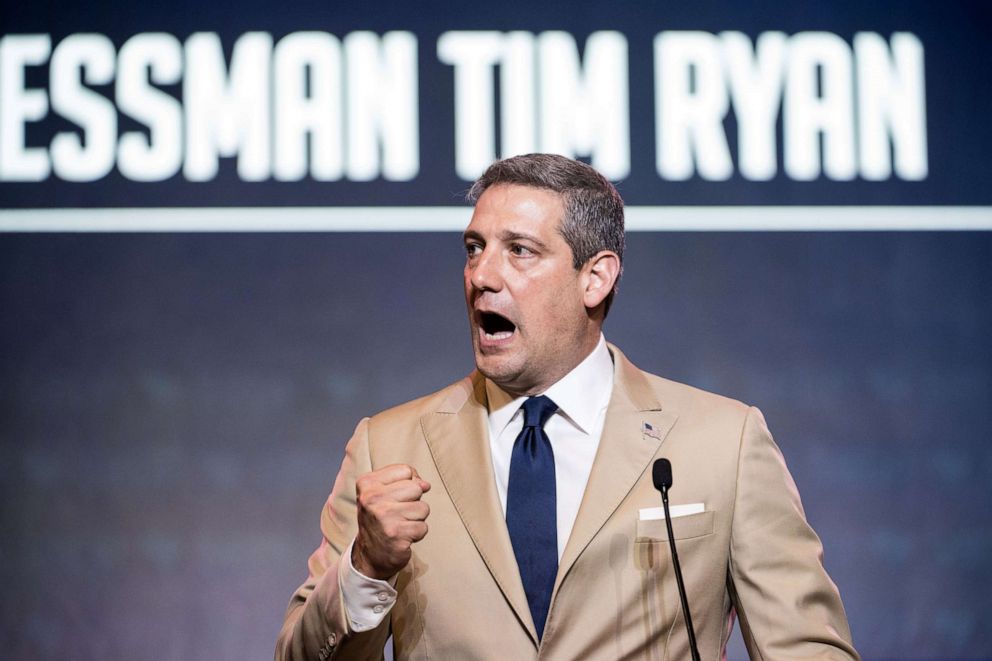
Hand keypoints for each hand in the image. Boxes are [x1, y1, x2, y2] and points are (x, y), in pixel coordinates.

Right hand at [352, 464, 430, 579]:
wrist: (370, 554)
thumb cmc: (382, 518)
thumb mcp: (384, 492)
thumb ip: (406, 480)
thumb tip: (425, 485)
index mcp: (367, 483)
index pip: (406, 471)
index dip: (407, 484)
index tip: (395, 497)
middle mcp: (372, 499)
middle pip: (416, 488)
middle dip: (414, 501)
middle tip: (398, 513)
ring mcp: (383, 517)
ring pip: (423, 508)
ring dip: (417, 518)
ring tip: (400, 524)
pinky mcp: (396, 535)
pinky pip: (423, 527)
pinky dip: (417, 533)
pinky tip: (403, 536)